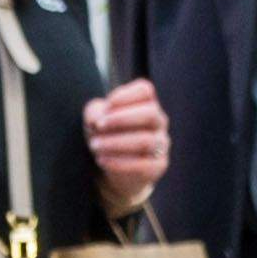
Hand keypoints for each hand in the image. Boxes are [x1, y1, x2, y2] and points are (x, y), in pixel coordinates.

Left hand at [83, 75, 168, 216]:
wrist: (113, 167)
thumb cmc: (107, 135)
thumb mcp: (96, 119)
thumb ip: (95, 112)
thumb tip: (97, 120)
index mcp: (147, 103)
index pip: (145, 90)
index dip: (124, 95)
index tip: (106, 106)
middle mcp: (158, 121)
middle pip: (150, 113)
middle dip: (121, 119)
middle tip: (98, 126)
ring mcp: (161, 144)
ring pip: (145, 141)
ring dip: (116, 142)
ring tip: (95, 145)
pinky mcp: (158, 166)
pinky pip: (144, 165)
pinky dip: (119, 163)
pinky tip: (101, 160)